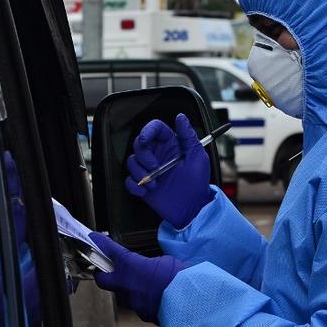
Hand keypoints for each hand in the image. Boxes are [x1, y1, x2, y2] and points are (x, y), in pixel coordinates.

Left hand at [89, 232, 185, 324]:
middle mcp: (125, 284)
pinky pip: (137, 305)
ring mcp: (131, 302)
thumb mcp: (164, 261)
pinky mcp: (141, 314)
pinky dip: (142, 301)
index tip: (94, 238)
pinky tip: (155, 297)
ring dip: (127, 289)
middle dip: (103, 274)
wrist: (188, 302)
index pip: (110, 250)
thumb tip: (148, 268)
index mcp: (130, 265)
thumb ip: (150, 264)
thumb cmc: (178, 276)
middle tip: (109, 270)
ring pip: (121, 294)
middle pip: (102, 279)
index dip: (100, 243)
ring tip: (143, 285)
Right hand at [124, 113, 211, 229]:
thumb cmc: (197, 183)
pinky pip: (129, 181)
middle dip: (143, 156)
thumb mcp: (197, 157)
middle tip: (154, 167)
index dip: (147, 130)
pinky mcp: (142, 184)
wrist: (191, 208)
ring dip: (140, 173)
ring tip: (155, 184)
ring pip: (131, 162)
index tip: (146, 139)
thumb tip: (180, 117)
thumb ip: (188, 136)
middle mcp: (158, 155)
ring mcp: (149, 170)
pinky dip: (135, 186)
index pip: (155, 129)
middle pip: (139, 144)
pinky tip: (147, 191)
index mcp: (171, 145)